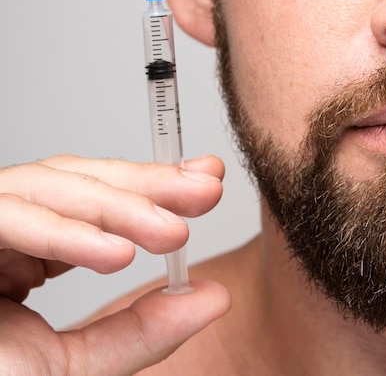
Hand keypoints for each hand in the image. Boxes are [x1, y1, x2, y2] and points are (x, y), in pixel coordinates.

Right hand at [0, 154, 229, 373]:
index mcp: (32, 251)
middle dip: (147, 184)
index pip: (100, 202)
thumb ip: (141, 332)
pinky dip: (61, 233)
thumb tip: (213, 297)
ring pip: (51, 188)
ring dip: (116, 207)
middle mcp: (7, 228)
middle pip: (82, 182)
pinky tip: (115, 254)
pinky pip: (9, 216)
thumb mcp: (74, 366)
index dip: (155, 186)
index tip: (208, 180)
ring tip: (172, 232)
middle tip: (205, 189)